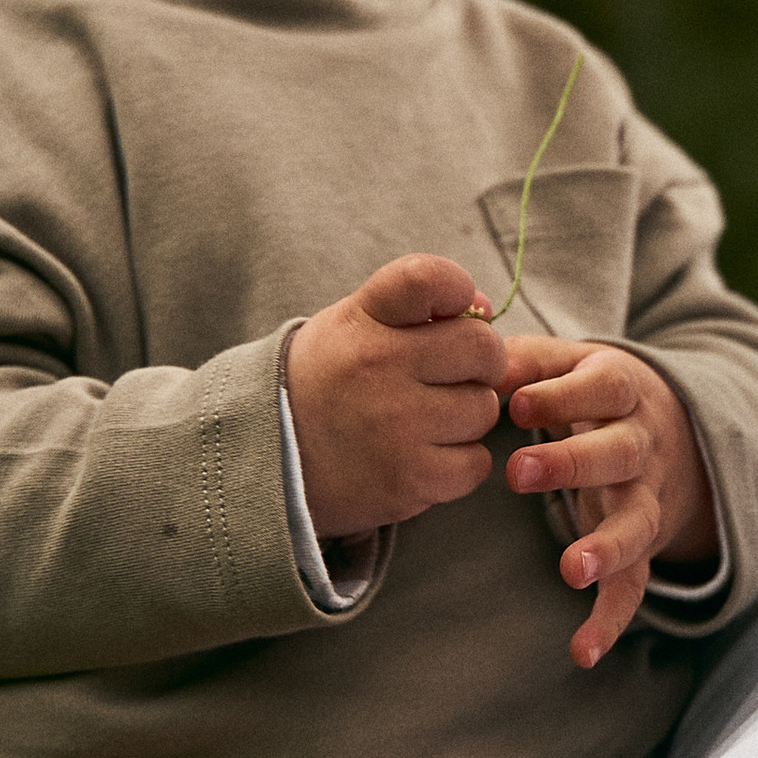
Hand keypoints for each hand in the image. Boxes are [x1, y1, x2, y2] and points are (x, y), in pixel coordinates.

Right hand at [285, 256, 506, 540]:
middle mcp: (377, 366)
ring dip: (466, 417)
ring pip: (483, 409)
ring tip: (424, 421)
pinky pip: (475, 463)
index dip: (458, 287)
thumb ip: (418, 310)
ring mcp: (394, 425)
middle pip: (482, 349)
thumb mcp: (353, 328)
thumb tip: (487, 309)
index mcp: (362, 320)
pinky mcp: (408, 478)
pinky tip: (425, 456)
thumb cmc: (330, 384)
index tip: (456, 308)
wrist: (270, 460)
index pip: (428, 278)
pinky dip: (460, 464)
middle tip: (452, 377)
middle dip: (479, 363)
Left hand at [500, 340, 718, 668]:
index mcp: (623, 391)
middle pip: (619, 453)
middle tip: (517, 470)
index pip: (603, 387)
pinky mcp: (643, 545)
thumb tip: (482, 355)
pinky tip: (581, 652)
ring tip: (572, 569)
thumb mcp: (572, 361)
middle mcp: (643, 445)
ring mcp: (647, 498)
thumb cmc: (596, 392)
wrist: (676, 428)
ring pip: (635, 522)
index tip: (516, 401)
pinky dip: (610, 620)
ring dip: (607, 546)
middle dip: (572, 463)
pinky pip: (634, 586)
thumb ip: (530, 359)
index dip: (562, 394)